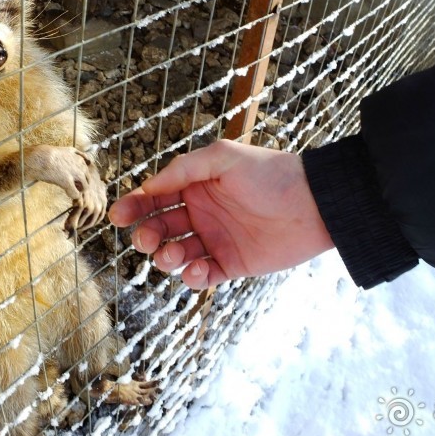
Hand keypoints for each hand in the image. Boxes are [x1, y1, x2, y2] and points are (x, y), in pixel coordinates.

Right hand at [108, 139, 333, 289]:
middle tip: (148, 239)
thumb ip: (184, 169)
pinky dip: (191, 277)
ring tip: (176, 254)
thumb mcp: (224, 158)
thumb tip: (148, 187)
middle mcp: (200, 213)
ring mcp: (215, 240)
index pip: (155, 197)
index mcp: (195, 186)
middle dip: (147, 235)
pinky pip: (201, 275)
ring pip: (175, 255)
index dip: (134, 206)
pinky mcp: (231, 264)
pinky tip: (196, 270)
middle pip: (159, 228)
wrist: (315, 205)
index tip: (119, 216)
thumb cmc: (271, 174)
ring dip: (167, 257)